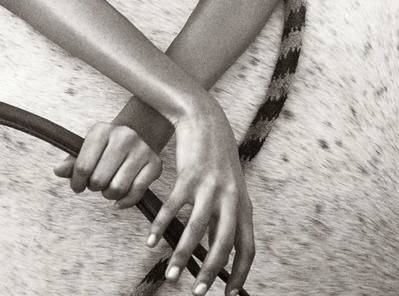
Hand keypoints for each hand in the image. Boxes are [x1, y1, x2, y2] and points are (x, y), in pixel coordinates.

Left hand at [54, 122, 161, 208]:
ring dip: (108, 195)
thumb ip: (72, 162)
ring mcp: (142, 150)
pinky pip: (137, 193)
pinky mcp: (156, 164)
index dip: (77, 182)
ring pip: (117, 188)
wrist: (138, 134)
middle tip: (95, 185)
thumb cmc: (106, 146)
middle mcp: (123, 137)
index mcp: (101, 130)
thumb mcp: (87, 148)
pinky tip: (118, 200)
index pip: (83, 166)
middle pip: (99, 179)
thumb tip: (58, 171)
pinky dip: (125, 202)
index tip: (77, 186)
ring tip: (107, 189)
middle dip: (93, 187)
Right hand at [148, 99, 254, 294]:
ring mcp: (210, 187)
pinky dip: (162, 225)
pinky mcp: (190, 176)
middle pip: (224, 244)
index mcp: (242, 206)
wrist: (205, 120)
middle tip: (197, 291)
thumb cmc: (214, 156)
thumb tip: (217, 243)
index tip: (227, 293)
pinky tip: (152, 239)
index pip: (247, 248)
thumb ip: (226, 213)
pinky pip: (175, 208)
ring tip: (171, 272)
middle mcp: (230, 199)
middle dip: (210, 272)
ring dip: (183, 254)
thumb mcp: (228, 186)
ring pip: (197, 230)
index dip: (239, 274)